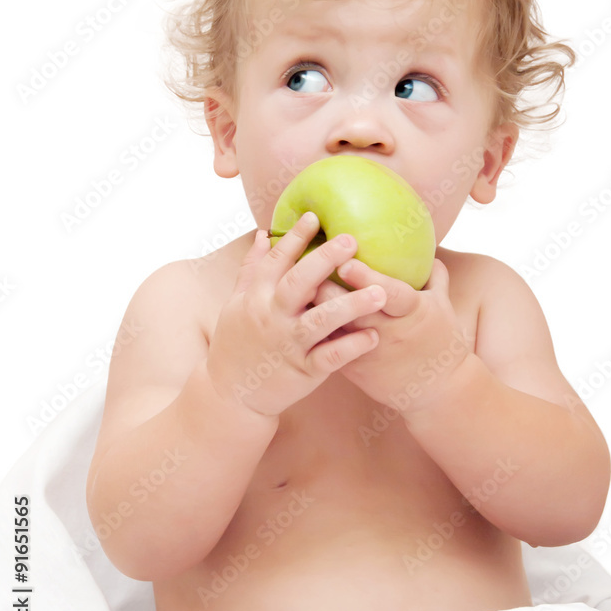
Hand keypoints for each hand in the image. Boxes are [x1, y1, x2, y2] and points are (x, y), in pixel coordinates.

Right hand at [205, 215, 387, 417]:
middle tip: (352, 240)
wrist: (229, 394)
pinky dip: (351, 346)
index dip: (295, 238)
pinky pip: (330, 357)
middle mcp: (271, 317)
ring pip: (321, 320)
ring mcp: (288, 344)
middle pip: (299, 282)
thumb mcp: (236, 303)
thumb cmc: (237, 342)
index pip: (276, 261)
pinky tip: (374, 336)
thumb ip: (252, 269)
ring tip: (381, 292)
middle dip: (325, 260)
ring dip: (351, 305)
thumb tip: (264, 234)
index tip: (315, 216)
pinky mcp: (302, 371)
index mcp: (256, 297)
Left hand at [311, 255, 472, 414]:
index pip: (389, 293)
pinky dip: (312, 327)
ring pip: (333, 327)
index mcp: (413, 312)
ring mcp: (368, 352)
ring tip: (292, 284)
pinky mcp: (354, 368)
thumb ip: (433, 275)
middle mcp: (389, 332)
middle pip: (351, 309)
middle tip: (304, 263)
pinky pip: (327, 345)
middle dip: (326, 287)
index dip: (367, 279)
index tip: (345, 262)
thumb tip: (424, 247)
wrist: (437, 391)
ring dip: (313, 306)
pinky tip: (295, 311)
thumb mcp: (442, 305)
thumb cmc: (441, 341)